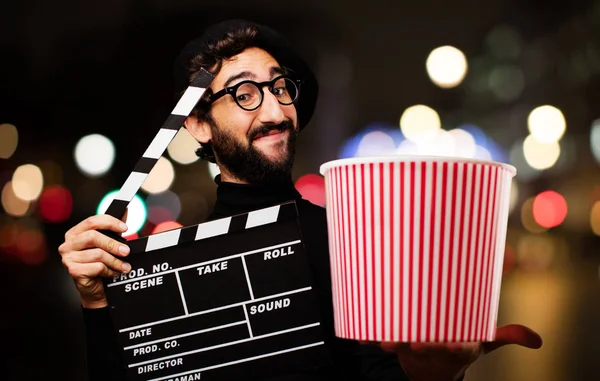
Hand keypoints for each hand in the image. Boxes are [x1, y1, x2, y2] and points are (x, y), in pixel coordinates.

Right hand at [59, 211, 130, 308]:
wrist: (96, 288)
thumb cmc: (100, 263)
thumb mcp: (108, 243)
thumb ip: (113, 227)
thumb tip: (124, 210)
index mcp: (75, 233)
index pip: (92, 221)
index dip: (110, 222)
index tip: (125, 228)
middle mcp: (68, 244)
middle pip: (93, 236)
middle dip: (113, 244)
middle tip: (127, 251)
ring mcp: (68, 258)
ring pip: (97, 254)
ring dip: (115, 261)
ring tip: (124, 266)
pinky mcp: (73, 271)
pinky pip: (97, 267)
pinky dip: (109, 271)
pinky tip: (112, 273)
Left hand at [379, 324, 542, 380]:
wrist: (431, 371)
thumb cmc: (458, 345)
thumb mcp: (483, 342)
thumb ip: (507, 336)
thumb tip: (537, 340)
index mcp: (460, 348)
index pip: (460, 349)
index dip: (458, 347)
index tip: (457, 345)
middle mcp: (437, 350)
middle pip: (431, 347)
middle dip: (426, 345)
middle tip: (418, 341)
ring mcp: (416, 350)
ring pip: (407, 347)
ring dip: (398, 344)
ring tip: (391, 341)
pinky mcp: (398, 347)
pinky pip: (386, 343)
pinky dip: (377, 340)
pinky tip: (370, 338)